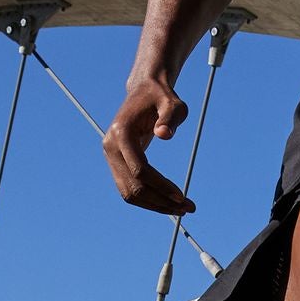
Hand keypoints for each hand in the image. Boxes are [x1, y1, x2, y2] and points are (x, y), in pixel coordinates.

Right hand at [103, 73, 195, 214]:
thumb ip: (170, 117)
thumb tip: (164, 135)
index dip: (160, 186)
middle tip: (188, 208)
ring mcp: (111, 156)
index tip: (182, 196)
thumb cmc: (161, 97)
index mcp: (121, 133)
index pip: (140, 169)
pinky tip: (168, 202)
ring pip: (129, 193)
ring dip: (155, 205)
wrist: (144, 91)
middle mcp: (110, 146)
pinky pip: (129, 189)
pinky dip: (148, 199)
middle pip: (133, 186)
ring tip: (181, 209)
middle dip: (161, 201)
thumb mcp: (172, 103)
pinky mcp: (116, 162)